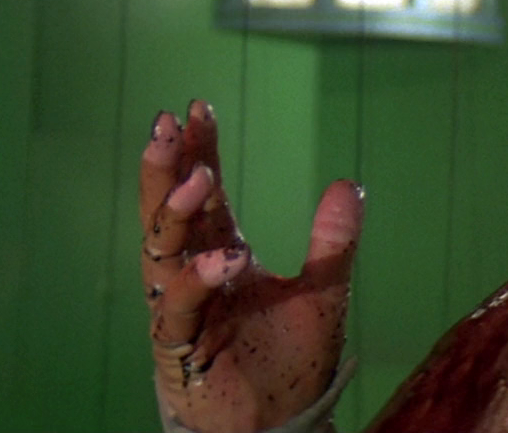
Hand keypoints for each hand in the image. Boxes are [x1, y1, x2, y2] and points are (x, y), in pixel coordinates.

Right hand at [140, 100, 363, 432]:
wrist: (283, 424)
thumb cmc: (292, 363)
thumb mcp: (324, 293)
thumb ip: (333, 242)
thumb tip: (348, 182)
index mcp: (222, 252)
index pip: (203, 193)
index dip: (198, 151)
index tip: (197, 107)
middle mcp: (194, 275)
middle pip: (167, 212)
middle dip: (164, 169)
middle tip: (165, 126)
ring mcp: (181, 310)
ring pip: (159, 252)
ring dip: (173, 213)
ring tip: (197, 177)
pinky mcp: (179, 348)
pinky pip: (175, 308)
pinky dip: (196, 280)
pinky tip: (221, 257)